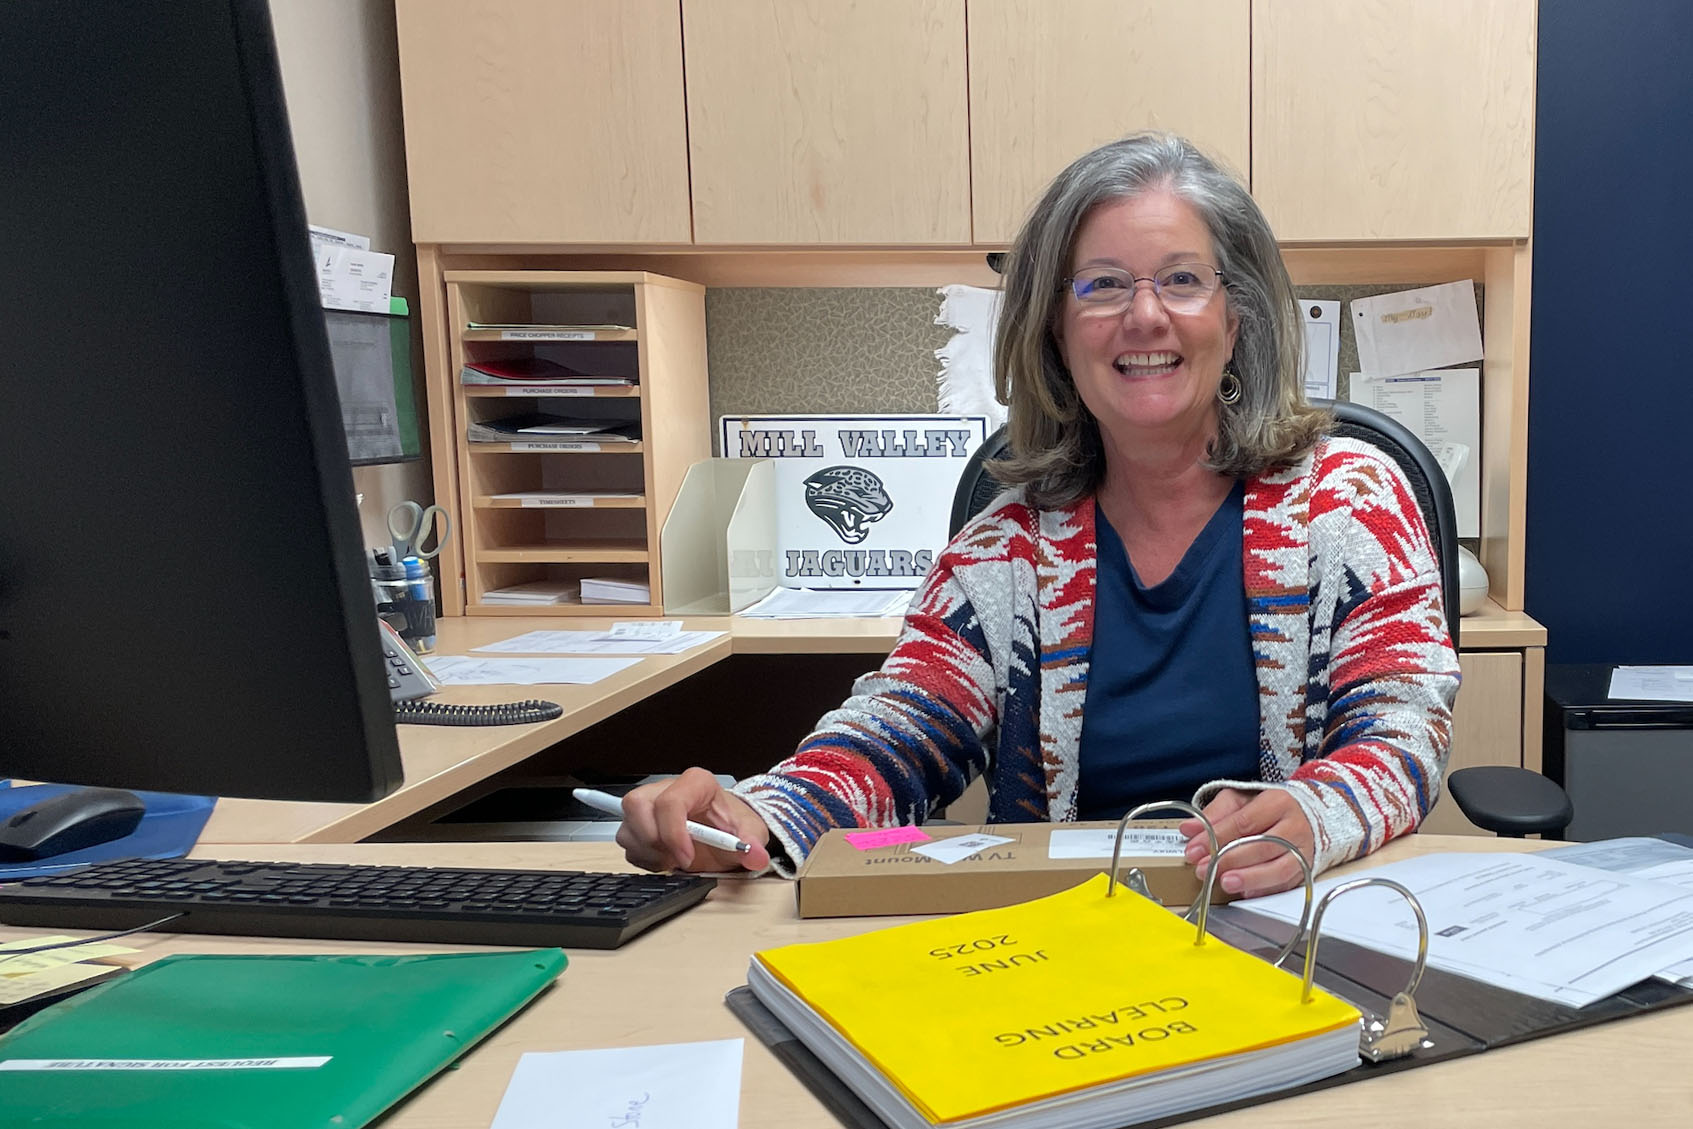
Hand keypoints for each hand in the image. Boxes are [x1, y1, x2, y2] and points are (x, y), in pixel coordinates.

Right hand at [616, 767, 772, 873]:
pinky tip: (665, 860)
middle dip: (653, 841)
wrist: (725, 832)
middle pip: (637, 806)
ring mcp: (648, 805)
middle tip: (676, 859)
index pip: (670, 801)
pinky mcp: (637, 824)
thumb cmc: (732, 825)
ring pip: (627, 827)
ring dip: (648, 853)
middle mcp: (666, 788)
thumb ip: (753, 844)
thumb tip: (755, 856)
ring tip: (674, 860)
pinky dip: (644, 860)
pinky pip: (627, 844)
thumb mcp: (750, 833)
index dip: (674, 833)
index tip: (687, 858)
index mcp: (696, 783)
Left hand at [1177, 788, 1314, 897]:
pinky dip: (1265, 890)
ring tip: (1225, 883)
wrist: (1307, 815)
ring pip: (1278, 869)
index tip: (1194, 850)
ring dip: (1249, 879)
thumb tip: (1188, 829)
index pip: (1244, 822)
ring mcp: (1303, 850)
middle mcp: (1295, 826)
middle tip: (1205, 870)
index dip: (1217, 838)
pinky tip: (1245, 892)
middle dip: (1229, 861)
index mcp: (1278, 802)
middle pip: (1261, 847)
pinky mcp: (1306, 869)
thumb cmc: (1268, 808)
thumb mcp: (1240, 799)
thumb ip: (1214, 814)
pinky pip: (1286, 884)